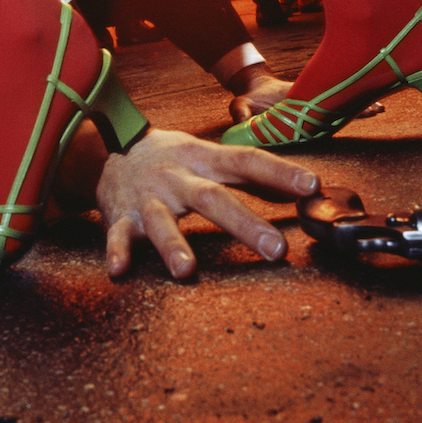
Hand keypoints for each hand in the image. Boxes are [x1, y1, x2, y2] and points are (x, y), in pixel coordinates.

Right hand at [96, 129, 317, 279]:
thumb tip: (306, 189)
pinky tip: (119, 270)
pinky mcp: (121, 216)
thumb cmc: (172, 159)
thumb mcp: (209, 157)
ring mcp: (147, 198)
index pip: (245, 161)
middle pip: (211, 198)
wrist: (110, 151)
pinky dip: (118, 252)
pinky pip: (117, 236)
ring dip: (172, 244)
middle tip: (277, 248)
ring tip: (187, 270)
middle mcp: (176, 177)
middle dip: (243, 223)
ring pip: (160, 221)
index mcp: (202, 159)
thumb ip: (250, 176)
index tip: (311, 185)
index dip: (277, 172)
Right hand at [229, 69, 383, 124]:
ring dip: (358, 108)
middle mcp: (308, 122)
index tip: (345, 123)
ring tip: (379, 105)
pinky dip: (352, 100)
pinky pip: (335, 99)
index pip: (315, 128)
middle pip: (334, 120)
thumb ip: (241, 113)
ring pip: (339, 111)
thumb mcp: (241, 105)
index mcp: (294, 126)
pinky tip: (372, 100)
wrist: (255, 89)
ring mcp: (313, 112)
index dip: (331, 125)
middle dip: (354, 114)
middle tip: (376, 109)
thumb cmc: (249, 101)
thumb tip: (241, 119)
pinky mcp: (315, 100)